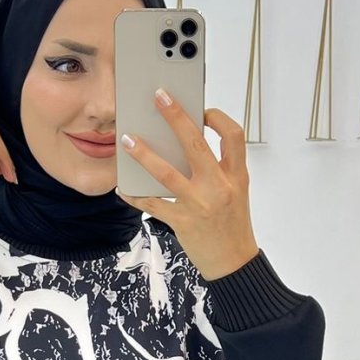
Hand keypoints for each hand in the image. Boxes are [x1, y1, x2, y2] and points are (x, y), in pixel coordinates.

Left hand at [115, 93, 260, 281]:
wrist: (234, 263)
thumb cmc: (232, 223)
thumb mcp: (236, 191)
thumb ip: (217, 168)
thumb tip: (184, 142)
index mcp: (236, 176)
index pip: (234, 136)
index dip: (218, 118)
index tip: (203, 110)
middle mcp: (219, 187)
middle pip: (196, 144)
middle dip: (176, 117)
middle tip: (159, 96)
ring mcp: (200, 205)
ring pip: (167, 173)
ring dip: (144, 154)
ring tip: (127, 139)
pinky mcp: (182, 222)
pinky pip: (153, 204)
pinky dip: (135, 195)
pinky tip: (122, 187)